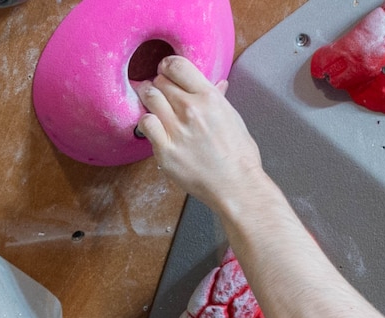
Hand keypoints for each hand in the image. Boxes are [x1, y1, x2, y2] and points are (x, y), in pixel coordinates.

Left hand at [137, 56, 264, 215]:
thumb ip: (219, 98)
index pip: (177, 65)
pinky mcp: (165, 150)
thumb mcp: (232, 117)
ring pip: (150, 97)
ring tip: (153, 104)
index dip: (168, 66)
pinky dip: (147, 121)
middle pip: (161, 81)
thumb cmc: (239, 155)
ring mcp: (176, 129)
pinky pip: (146, 123)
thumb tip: (217, 83)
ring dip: (149, 98)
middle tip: (161, 92)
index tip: (166, 72)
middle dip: (159, 84)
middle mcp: (191, 109)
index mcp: (209, 97)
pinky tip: (153, 126)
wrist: (236, 185)